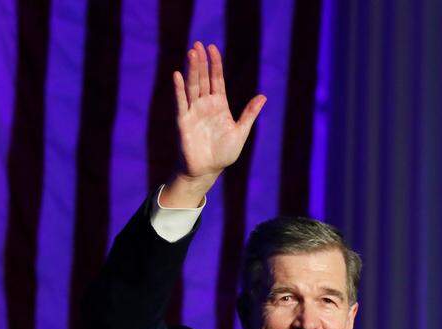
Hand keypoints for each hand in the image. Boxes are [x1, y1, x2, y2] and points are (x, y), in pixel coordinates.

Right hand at [160, 42, 265, 206]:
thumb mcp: (240, 132)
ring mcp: (194, 112)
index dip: (215, 64)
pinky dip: (179, 89)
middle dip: (201, 62)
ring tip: (191, 53)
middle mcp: (205, 105)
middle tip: (198, 44)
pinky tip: (177, 75)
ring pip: (192, 87)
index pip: (216, 80)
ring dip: (191, 70)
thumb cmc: (223, 153)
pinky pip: (181, 103)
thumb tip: (263, 96)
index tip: (212, 48)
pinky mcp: (184, 121)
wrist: (207, 171)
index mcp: (219, 105)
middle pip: (203, 79)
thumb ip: (249, 114)